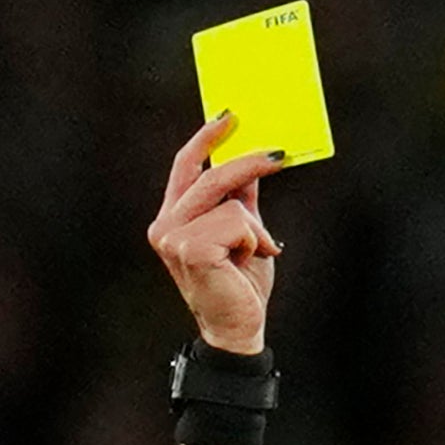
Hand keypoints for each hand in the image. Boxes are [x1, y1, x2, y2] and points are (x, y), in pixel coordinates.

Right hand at [148, 115, 283, 353]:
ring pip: (232, 203)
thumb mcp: (244, 234)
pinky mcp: (191, 249)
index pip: (186, 166)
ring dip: (254, 230)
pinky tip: (245, 263)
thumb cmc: (240, 284)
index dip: (207, 138)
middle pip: (211, 175)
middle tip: (279, 153)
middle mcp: (165, 224)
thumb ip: (242, 199)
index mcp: (172, 217)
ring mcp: (173, 237)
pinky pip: (239, 223)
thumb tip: (253, 160)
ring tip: (252, 255)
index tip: (230, 115)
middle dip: (249, 162)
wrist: (238, 329)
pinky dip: (254, 242)